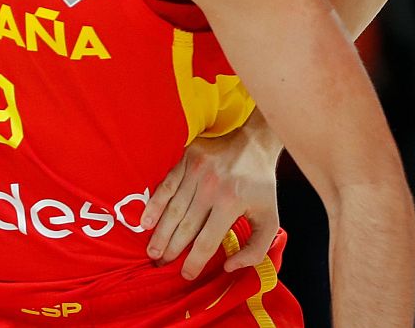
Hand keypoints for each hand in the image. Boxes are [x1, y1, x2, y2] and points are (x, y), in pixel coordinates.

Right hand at [140, 118, 281, 279]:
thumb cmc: (260, 183)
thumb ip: (256, 247)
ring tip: (152, 252)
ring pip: (173, 210)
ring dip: (160, 233)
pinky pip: (166, 186)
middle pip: (185, 227)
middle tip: (162, 266)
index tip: (186, 274)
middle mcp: (211, 188)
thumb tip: (230, 266)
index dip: (195, 262)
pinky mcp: (186, 160)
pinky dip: (154, 204)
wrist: (254, 140)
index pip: (207, 241)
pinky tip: (145, 221)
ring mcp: (196, 172)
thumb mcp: (269, 217)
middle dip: (172, 250)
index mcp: (231, 203)